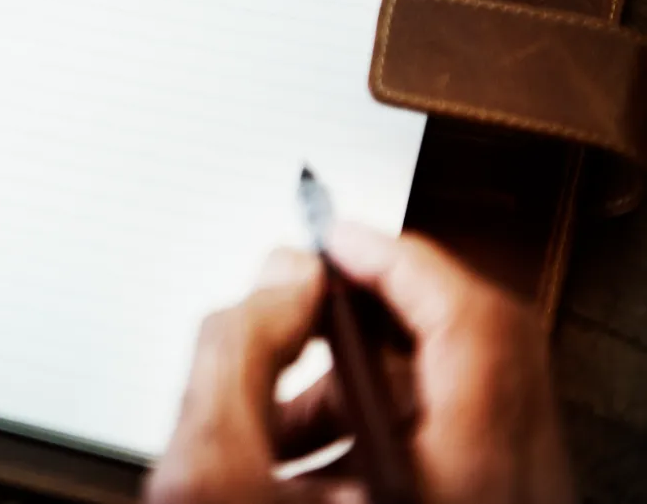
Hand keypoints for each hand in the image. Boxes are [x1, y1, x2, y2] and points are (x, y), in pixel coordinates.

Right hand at [147, 225, 573, 503]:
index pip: (471, 320)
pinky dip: (377, 433)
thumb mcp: (209, 476)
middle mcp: (505, 499)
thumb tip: (278, 280)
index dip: (396, 258)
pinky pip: (449, 453)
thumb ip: (235, 353)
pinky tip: (301, 457)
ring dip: (365, 382)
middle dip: (373, 318)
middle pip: (474, 355)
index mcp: (461, 484)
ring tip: (282, 404)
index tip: (336, 237)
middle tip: (309, 299)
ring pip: (459, 407)